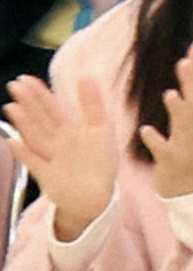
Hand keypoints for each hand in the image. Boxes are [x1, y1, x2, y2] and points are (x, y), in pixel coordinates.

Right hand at [2, 71, 123, 242]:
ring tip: (12, 107)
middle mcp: (55, 141)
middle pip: (40, 118)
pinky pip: (35, 163)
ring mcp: (49, 157)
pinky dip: (24, 154)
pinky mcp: (47, 175)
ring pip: (35, 136)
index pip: (52, 108)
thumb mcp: (102, 129)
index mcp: (69, 130)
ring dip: (24, 122)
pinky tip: (13, 142)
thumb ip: (93, 105)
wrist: (96, 195)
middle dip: (29, 102)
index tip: (25, 78)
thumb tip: (86, 75)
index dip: (40, 93)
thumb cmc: (99, 162)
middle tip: (15, 85)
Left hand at [137, 42, 192, 200]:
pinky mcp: (173, 162)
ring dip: (179, 111)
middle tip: (186, 63)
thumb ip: (192, 91)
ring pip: (184, 126)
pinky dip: (156, 141)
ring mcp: (187, 145)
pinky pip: (164, 151)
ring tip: (170, 95)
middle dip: (192, 83)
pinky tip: (145, 131)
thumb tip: (189, 60)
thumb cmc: (192, 144)